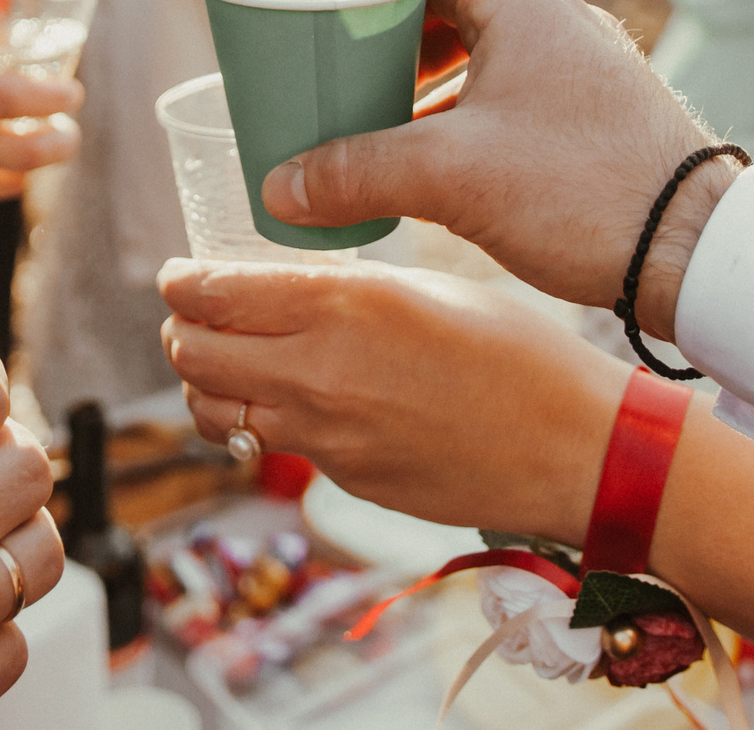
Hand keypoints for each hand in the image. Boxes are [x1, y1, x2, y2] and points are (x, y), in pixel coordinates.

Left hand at [161, 261, 621, 545]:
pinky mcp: (344, 478)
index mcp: (342, 304)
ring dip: (203, 383)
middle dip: (180, 330)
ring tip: (222, 362)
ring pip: (214, 409)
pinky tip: (289, 402)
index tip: (177, 276)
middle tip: (191, 316)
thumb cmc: (520, 351)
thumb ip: (345, 288)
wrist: (576, 449)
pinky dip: (258, 420)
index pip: (214, 293)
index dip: (182, 282)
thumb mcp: (427, 286)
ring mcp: (326, 435)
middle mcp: (318, 372)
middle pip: (192, 353)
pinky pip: (273, 444)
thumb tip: (285, 290)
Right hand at [257, 0, 732, 338]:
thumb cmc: (582, 191)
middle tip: (338, 83)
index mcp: (522, 3)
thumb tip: (278, 188)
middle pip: (450, 13)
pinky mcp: (599, 119)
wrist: (698, 250)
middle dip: (388, 47)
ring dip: (427, 90)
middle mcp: (558, 22)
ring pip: (484, 61)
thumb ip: (355, 174)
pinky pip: (514, 99)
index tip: (322, 27)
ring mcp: (584, 71)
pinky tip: (440, 168)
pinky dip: (467, 120)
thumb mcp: (449, 178)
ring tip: (377, 129)